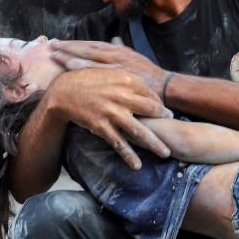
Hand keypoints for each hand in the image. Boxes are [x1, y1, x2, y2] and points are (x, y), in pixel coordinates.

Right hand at [45, 68, 170, 168]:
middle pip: (151, 109)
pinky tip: (137, 165)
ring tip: (165, 153)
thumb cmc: (86, 80)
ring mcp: (112, 112)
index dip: (159, 103)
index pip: (150, 93)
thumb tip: (144, 86)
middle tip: (174, 126)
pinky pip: (119, 143)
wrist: (63, 91)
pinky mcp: (101, 126)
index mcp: (125, 79)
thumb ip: (127, 79)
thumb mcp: (108, 72)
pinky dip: (129, 155)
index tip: (165, 111)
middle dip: (164, 119)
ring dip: (154, 144)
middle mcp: (121, 95)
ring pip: (139, 130)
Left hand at [49, 39, 166, 94]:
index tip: (60, 42)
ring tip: (54, 55)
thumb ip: (122, 48)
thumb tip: (114, 38)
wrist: (166, 86)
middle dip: (68, 47)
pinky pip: (95, 70)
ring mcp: (115, 64)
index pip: (91, 44)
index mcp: (118, 50)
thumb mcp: (136, 57)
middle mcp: (115, 54)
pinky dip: (81, 67)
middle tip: (51, 44)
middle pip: (86, 48)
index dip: (75, 43)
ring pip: (87, 57)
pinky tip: (68, 67)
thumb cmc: (150, 74)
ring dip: (70, 55)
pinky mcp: (116, 75)